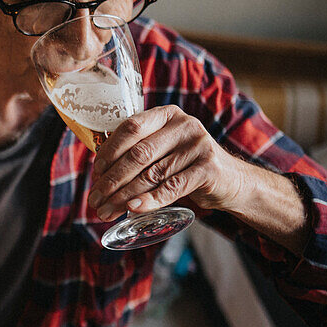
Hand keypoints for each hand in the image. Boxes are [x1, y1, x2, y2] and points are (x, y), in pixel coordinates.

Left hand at [88, 105, 246, 220]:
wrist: (231, 180)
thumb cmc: (186, 165)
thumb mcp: (162, 151)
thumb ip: (136, 153)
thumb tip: (98, 175)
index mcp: (166, 115)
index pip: (130, 128)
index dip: (108, 152)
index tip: (95, 174)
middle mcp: (184, 125)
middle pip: (138, 154)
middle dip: (112, 180)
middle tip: (95, 199)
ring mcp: (198, 145)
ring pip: (151, 174)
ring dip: (124, 195)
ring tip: (106, 211)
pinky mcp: (209, 168)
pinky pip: (172, 187)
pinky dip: (150, 200)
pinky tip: (133, 209)